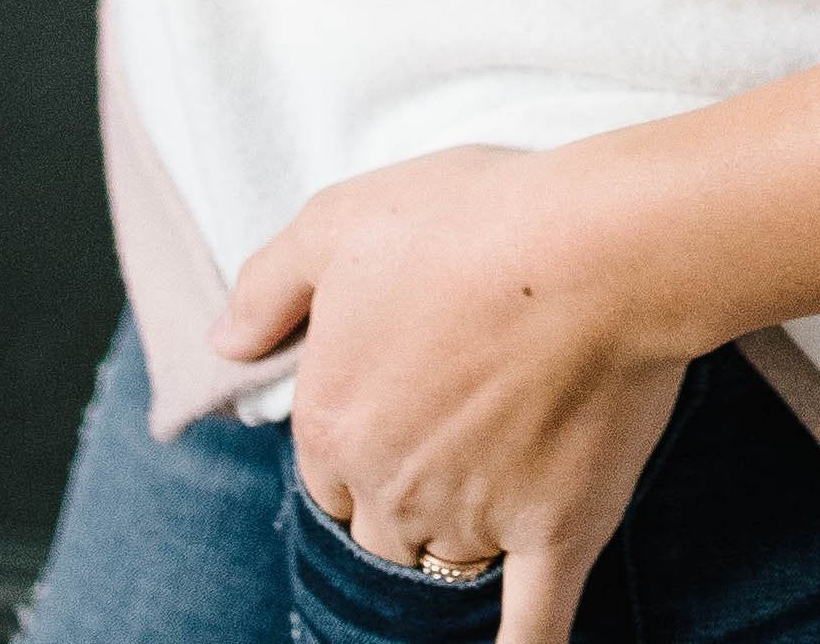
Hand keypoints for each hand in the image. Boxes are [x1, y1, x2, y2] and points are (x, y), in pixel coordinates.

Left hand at [214, 141, 684, 643]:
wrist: (597, 245)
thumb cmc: (474, 219)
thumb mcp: (342, 217)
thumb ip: (269, 282)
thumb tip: (221, 341)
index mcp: (333, 423)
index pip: (326, 469)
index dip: (361, 434)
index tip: (404, 390)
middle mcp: (391, 488)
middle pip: (381, 527)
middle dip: (408, 492)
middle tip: (458, 423)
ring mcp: (473, 520)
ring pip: (447, 563)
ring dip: (462, 535)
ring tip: (505, 471)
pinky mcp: (555, 536)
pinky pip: (531, 627)